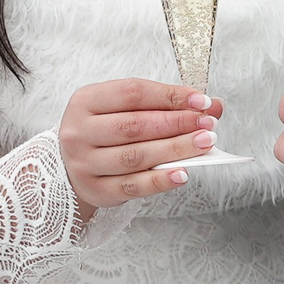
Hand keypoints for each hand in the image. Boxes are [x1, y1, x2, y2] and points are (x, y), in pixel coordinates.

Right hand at [57, 79, 218, 208]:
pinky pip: (132, 187)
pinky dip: (160, 181)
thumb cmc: (104, 131)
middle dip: (177, 123)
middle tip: (208, 124)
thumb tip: (211, 106)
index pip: (132, 93)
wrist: (71, 167)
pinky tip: (182, 173)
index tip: (201, 100)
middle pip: (134, 126)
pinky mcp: (95, 190)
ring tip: (203, 144)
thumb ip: (165, 105)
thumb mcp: (124, 110)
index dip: (170, 96)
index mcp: (85, 101)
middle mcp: (79, 132)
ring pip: (135, 157)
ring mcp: (84, 163)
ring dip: (175, 150)